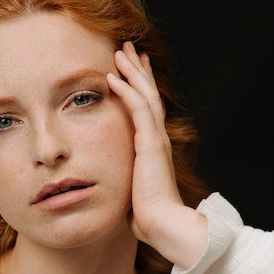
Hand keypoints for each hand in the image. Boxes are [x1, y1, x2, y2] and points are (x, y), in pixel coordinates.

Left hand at [106, 41, 184, 243]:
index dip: (139, 87)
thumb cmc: (148, 217)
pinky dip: (126, 90)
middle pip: (148, 94)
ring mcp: (154, 139)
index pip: (147, 109)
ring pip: (144, 94)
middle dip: (138, 69)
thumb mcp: (132, 191)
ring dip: (131, 71)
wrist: (163, 226)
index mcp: (153, 148)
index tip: (131, 69)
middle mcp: (156, 139)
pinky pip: (137, 109)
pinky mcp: (149, 144)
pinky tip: (113, 76)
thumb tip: (110, 187)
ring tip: (120, 50)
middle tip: (128, 47)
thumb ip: (125, 181)